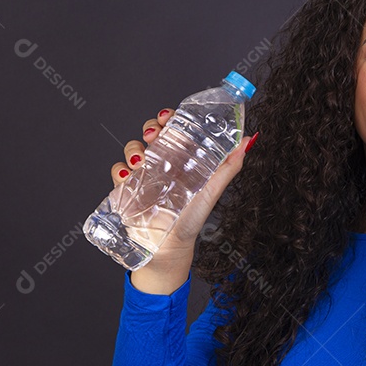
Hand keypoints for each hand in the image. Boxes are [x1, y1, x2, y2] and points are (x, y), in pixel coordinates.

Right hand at [112, 107, 256, 290]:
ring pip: (133, 148)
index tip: (169, 117)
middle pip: (151, 134)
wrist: (169, 248)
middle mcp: (162, 163)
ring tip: (141, 160)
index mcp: (182, 160)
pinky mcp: (127, 189)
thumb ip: (229, 167)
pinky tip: (129, 177)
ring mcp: (143, 175)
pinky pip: (118, 171)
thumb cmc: (192, 220)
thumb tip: (246, 141)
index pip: (174, 130)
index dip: (169, 119)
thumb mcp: (212, 190)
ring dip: (134, 148)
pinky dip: (121, 170)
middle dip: (150, 127)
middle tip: (154, 133)